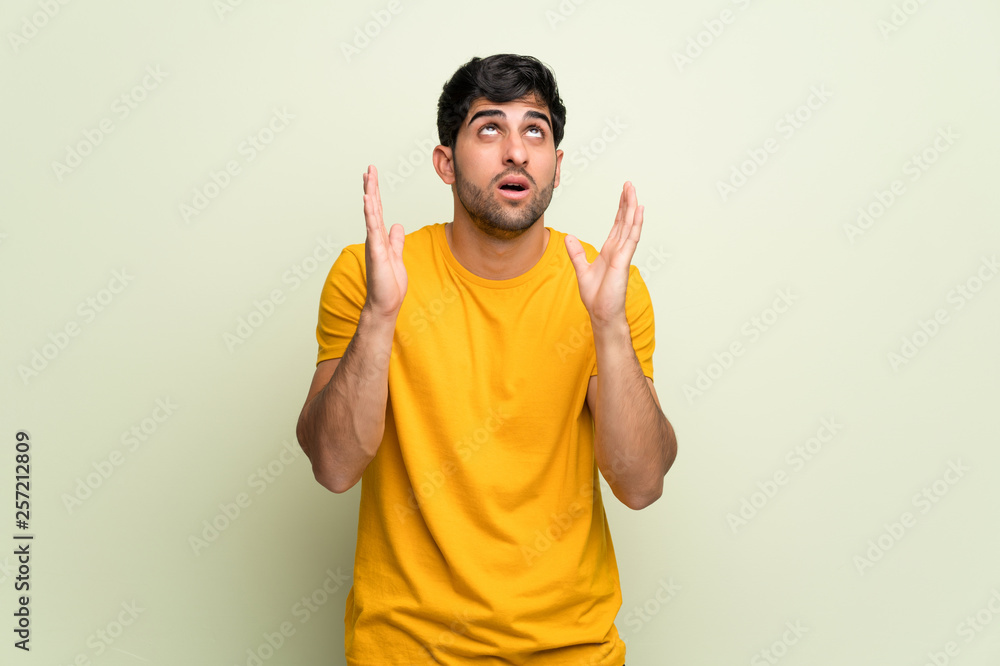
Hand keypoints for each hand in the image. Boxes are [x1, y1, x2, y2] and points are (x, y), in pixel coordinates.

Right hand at [362, 165, 406, 318]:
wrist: (385, 304)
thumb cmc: (389, 284)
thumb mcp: (396, 256)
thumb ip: (395, 241)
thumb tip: (397, 225)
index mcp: (380, 238)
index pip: (377, 211)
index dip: (375, 194)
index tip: (372, 176)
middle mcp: (374, 238)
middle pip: (372, 208)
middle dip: (371, 187)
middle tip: (369, 168)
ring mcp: (373, 244)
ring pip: (371, 214)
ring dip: (370, 195)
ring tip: (368, 177)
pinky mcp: (376, 252)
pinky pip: (373, 229)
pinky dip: (370, 213)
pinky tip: (368, 200)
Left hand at [564, 181, 643, 324]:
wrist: (601, 313)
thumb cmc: (596, 296)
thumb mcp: (581, 269)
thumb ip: (576, 253)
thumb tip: (569, 237)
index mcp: (609, 251)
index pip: (616, 225)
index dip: (620, 209)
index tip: (623, 194)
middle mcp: (618, 250)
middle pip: (624, 221)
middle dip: (627, 202)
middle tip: (629, 184)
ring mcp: (622, 254)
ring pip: (629, 226)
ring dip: (632, 208)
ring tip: (634, 191)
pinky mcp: (623, 261)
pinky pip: (630, 239)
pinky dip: (635, 224)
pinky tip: (638, 211)